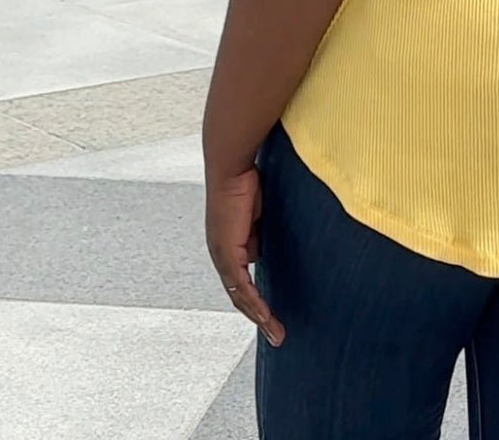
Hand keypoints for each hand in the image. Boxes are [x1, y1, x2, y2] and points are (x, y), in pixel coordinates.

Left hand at [205, 166, 285, 346]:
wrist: (231, 167)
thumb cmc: (247, 179)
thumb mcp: (259, 209)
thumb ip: (262, 227)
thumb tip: (272, 241)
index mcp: (228, 243)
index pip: (242, 279)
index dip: (256, 298)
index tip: (272, 312)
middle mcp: (221, 253)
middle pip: (240, 294)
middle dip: (259, 316)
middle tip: (276, 333)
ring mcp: (222, 255)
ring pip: (240, 296)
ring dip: (259, 317)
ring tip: (276, 332)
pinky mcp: (227, 253)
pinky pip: (241, 287)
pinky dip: (255, 304)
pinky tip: (266, 316)